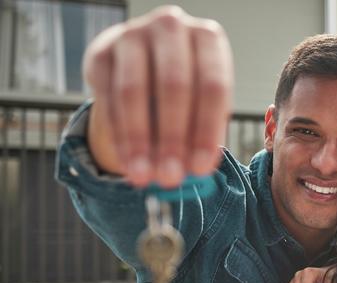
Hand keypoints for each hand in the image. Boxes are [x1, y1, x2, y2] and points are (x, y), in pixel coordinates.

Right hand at [83, 5, 232, 187]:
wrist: (143, 62)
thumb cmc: (187, 89)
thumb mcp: (203, 105)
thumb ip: (203, 134)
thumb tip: (196, 174)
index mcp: (208, 38)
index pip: (212, 87)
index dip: (206, 131)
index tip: (200, 169)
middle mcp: (171, 28)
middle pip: (174, 87)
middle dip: (172, 138)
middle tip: (170, 177)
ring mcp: (132, 35)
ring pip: (134, 91)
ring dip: (140, 140)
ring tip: (145, 176)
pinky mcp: (101, 51)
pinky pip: (107, 97)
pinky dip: (118, 135)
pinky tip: (127, 162)